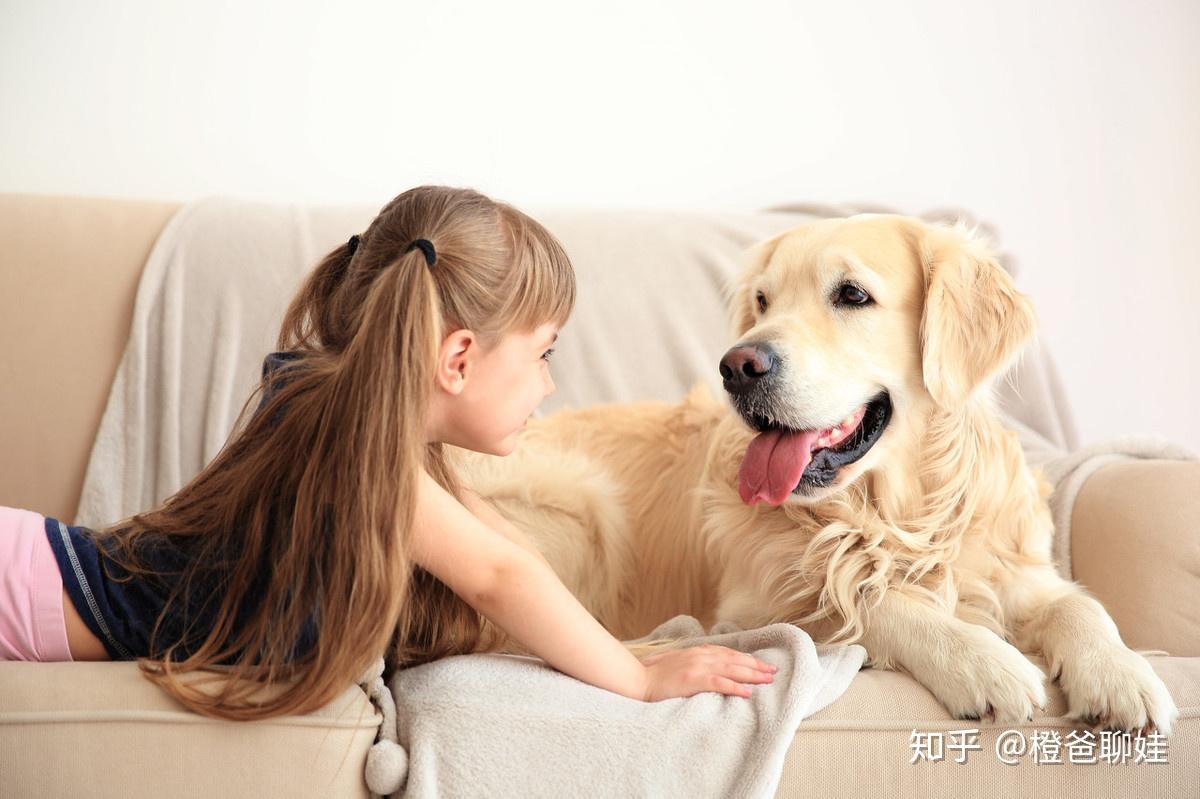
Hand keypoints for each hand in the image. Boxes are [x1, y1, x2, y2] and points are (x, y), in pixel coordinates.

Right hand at [638, 644, 776, 700]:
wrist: (638, 679)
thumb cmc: (656, 675)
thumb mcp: (678, 662)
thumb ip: (695, 662)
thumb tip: (710, 667)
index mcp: (698, 651)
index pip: (728, 653)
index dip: (746, 658)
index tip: (761, 664)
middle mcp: (701, 656)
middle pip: (734, 659)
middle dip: (755, 666)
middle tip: (773, 672)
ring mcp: (697, 667)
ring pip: (732, 669)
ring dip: (752, 674)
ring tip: (767, 680)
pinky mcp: (693, 680)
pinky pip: (720, 683)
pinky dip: (735, 687)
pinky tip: (747, 692)